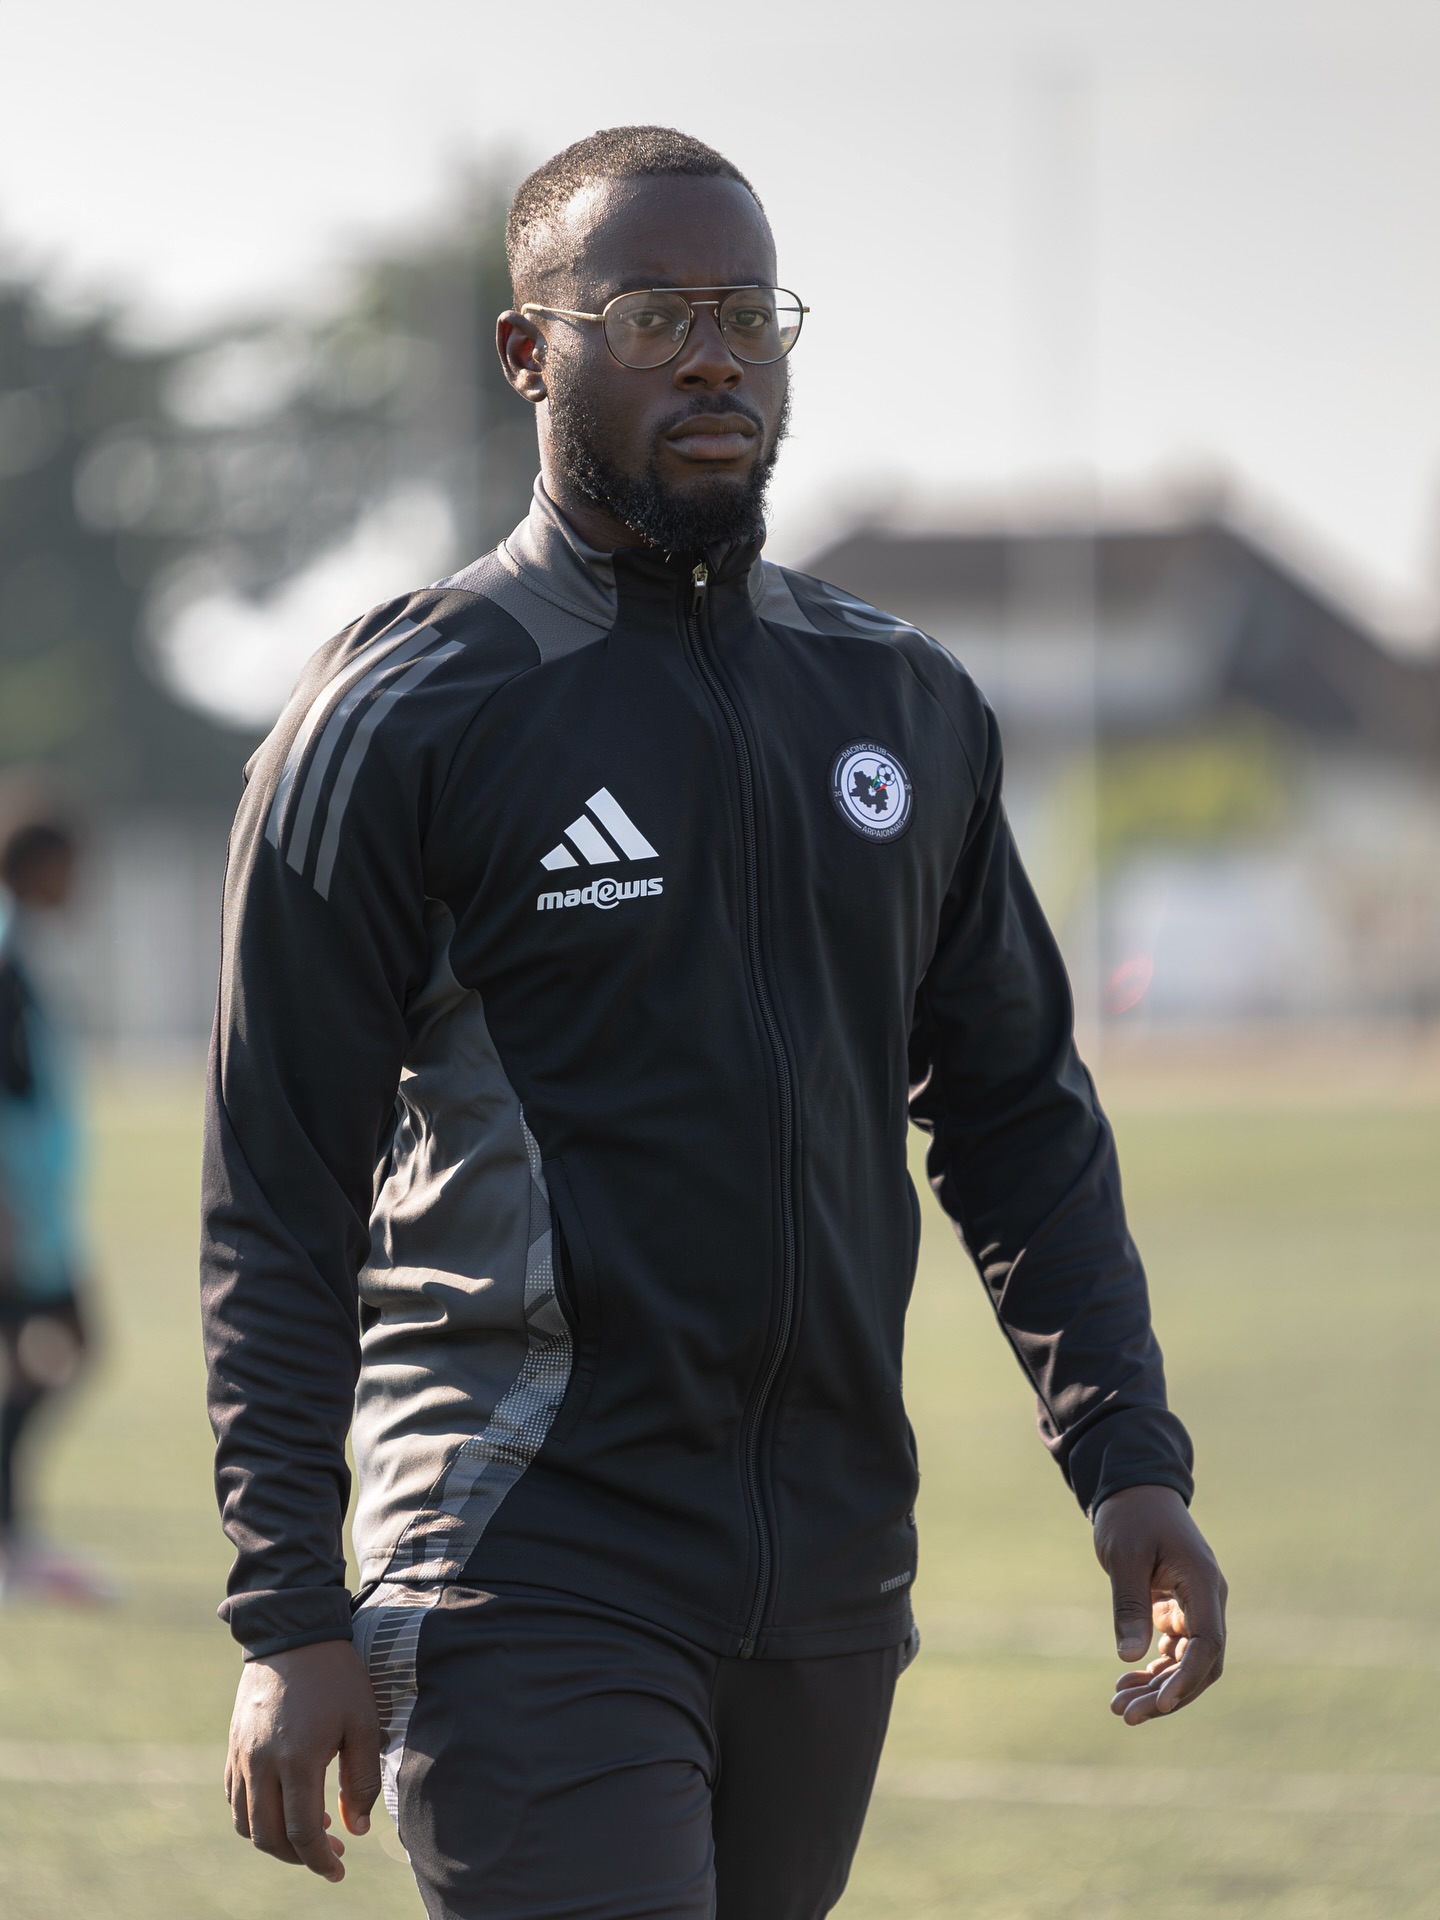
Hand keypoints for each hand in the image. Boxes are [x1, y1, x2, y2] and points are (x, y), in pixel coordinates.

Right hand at [226, 1639, 382, 1881]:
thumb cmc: (336, 1676)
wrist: (293, 1632)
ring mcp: (241, 1756)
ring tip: (308, 1833)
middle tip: (329, 1853)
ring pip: (244, 1823)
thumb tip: (357, 1829)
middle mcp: (261, 1764)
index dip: (321, 1861)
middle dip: (299, 1856)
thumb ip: (361, 1779)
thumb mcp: (364, 1721)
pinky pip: (233, 1797)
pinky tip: (280, 1807)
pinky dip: (252, 1816)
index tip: (339, 1870)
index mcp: (298, 1760)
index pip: (303, 1833)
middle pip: (268, 1837)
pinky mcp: (233, 1746)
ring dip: (273, 1840)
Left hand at [1093, 1484, 1226, 1724]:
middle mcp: (1208, 1599)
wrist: (1134, 1489)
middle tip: (1126, 1714)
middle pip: (1201, 1663)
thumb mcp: (1124, 1556)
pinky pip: (1176, 1651)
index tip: (1161, 1704)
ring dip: (1158, 1687)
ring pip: (1188, 1662)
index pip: (1208, 1643)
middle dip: (1167, 1693)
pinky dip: (1154, 1669)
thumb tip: (1130, 1657)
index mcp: (1202, 1581)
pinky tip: (1126, 1681)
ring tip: (1119, 1706)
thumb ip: (1130, 1604)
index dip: (1187, 1678)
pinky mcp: (1181, 1609)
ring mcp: (1197, 1606)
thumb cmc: (1130, 1516)